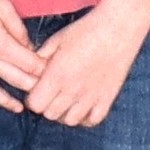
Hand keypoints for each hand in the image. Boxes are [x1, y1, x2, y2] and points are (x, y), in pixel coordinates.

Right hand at [0, 0, 45, 112]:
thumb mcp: (3, 7)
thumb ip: (18, 29)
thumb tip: (27, 45)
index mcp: (1, 45)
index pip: (31, 66)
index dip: (45, 70)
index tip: (56, 72)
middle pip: (19, 81)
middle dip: (36, 87)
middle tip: (48, 92)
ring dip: (9, 102)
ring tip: (20, 108)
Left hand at [27, 3, 149, 129]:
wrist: (118, 28)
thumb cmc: (85, 30)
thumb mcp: (56, 40)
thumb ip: (40, 59)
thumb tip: (31, 72)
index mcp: (57, 75)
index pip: (35, 104)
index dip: (33, 98)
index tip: (38, 88)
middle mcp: (73, 90)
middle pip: (50, 114)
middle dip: (46, 105)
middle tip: (52, 92)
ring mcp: (91, 96)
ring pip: (70, 121)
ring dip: (65, 112)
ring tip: (67, 98)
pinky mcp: (108, 98)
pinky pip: (92, 120)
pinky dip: (85, 117)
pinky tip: (83, 104)